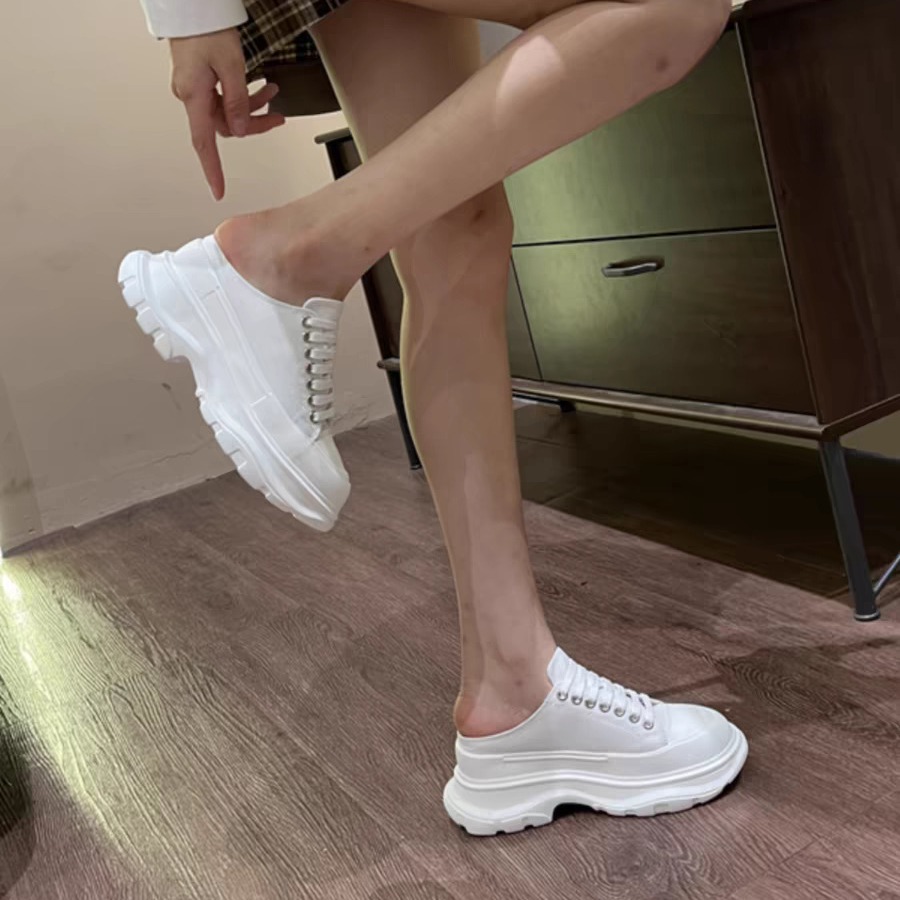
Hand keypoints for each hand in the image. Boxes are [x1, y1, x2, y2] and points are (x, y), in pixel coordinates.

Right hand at [169, 28, 285, 199]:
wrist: (192, 5)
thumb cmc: (207, 29)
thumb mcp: (231, 66)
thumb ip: (237, 102)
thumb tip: (240, 131)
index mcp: (194, 95)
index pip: (204, 143)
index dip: (212, 169)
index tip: (218, 190)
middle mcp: (190, 95)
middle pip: (225, 125)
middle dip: (254, 121)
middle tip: (279, 116)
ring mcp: (194, 88)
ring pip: (228, 110)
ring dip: (252, 105)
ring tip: (272, 89)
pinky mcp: (200, 79)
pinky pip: (223, 97)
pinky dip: (242, 94)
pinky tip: (259, 85)